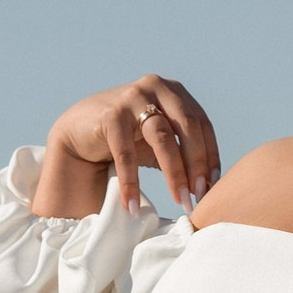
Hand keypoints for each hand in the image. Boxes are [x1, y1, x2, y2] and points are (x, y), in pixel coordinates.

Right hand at [32, 74, 222, 218]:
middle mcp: (156, 87)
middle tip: (198, 196)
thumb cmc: (126, 138)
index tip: (213, 187)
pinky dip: (131, 182)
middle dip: (196, 165)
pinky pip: (127, 153)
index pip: (202, 125)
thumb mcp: (159, 141)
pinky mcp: (110, 114)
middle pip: (188, 128)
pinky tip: (133, 205)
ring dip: (174, 174)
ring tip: (180, 201)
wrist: (79, 132)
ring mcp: (132, 97)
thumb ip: (183, 152)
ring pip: (162, 138)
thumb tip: (212, 184)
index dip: (210, 156)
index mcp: (175, 92)